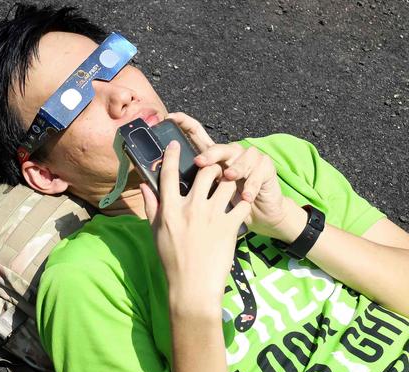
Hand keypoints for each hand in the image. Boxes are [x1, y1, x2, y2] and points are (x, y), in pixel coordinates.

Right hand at [141, 141, 251, 313]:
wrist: (192, 286)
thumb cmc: (171, 261)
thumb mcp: (156, 233)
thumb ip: (151, 207)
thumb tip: (146, 186)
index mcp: (170, 210)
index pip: (170, 175)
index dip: (173, 155)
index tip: (176, 144)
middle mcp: (191, 209)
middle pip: (206, 171)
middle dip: (212, 165)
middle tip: (215, 169)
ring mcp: (212, 216)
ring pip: (227, 182)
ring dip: (230, 180)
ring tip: (230, 184)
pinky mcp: (230, 226)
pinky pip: (242, 202)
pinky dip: (244, 200)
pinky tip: (241, 203)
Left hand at [168, 112, 299, 240]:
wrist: (257, 215)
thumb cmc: (224, 207)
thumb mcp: (200, 200)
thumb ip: (176, 190)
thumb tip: (145, 185)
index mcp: (211, 158)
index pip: (197, 135)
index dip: (185, 123)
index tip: (170, 117)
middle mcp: (230, 154)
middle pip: (220, 146)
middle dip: (210, 153)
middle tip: (200, 162)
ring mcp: (250, 159)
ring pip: (242, 156)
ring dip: (235, 167)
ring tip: (229, 178)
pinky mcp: (266, 169)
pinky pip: (259, 172)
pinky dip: (252, 185)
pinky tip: (246, 197)